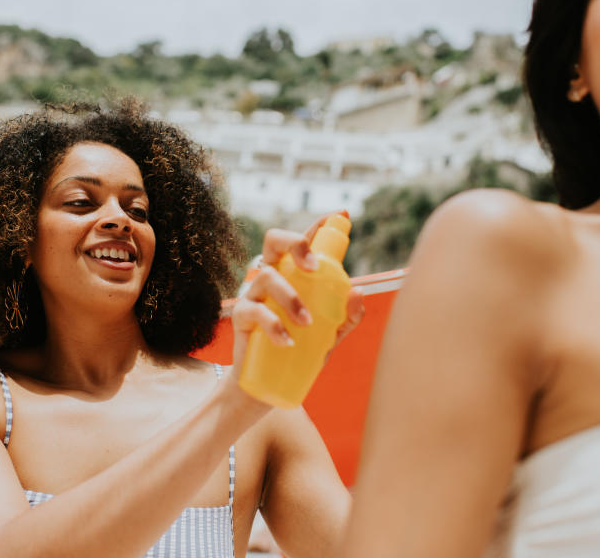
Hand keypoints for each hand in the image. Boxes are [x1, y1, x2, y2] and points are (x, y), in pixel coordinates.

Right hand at [229, 213, 364, 383]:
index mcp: (293, 273)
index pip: (303, 241)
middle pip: (273, 240)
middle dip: (294, 243)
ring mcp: (254, 294)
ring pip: (266, 276)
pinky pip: (252, 311)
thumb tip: (359, 292)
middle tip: (313, 267)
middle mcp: (272, 275)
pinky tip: (287, 341)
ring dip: (289, 297)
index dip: (320, 224)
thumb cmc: (300, 350)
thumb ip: (347, 316)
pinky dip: (273, 325)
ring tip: (307, 322)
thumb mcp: (330, 334)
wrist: (267, 385)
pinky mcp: (240, 316)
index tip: (341, 215)